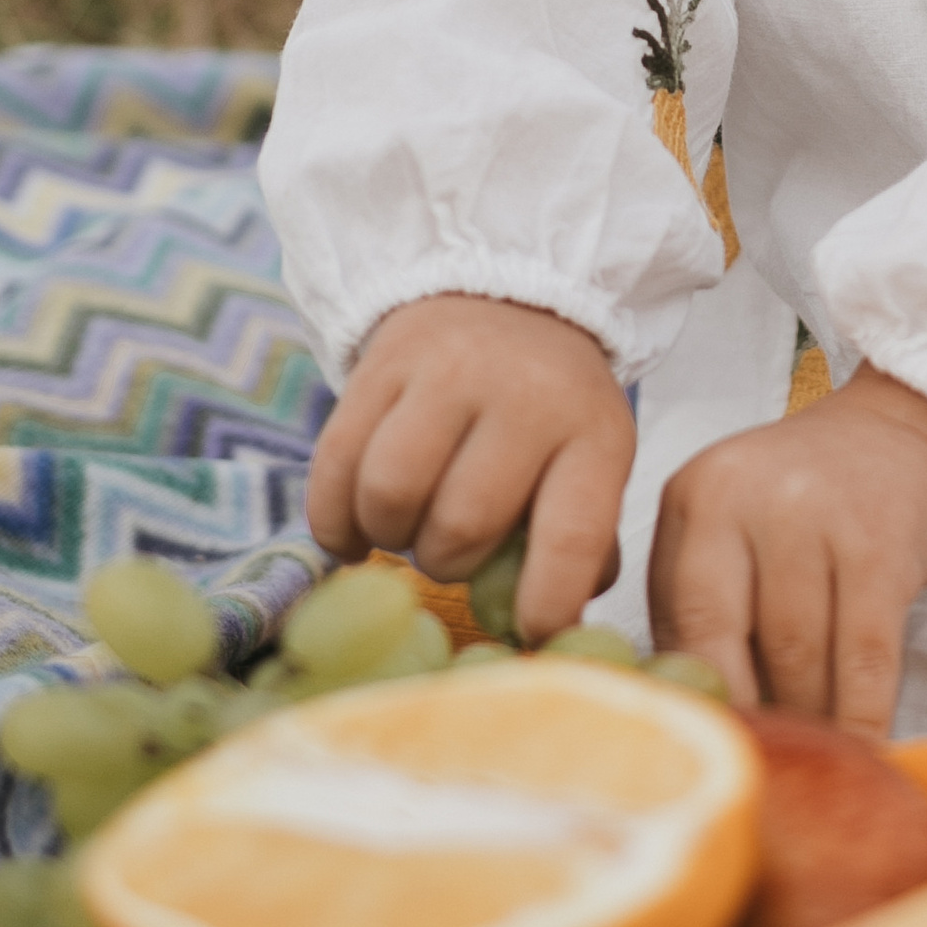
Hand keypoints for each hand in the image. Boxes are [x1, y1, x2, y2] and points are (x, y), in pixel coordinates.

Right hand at [307, 295, 632, 638]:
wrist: (505, 293)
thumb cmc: (551, 407)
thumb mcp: (592, 458)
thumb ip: (581, 543)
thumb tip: (550, 628)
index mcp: (591, 432)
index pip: (571, 536)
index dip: (545, 603)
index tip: (527, 633)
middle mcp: (521, 396)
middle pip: (463, 523)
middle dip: (448, 562)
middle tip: (451, 550)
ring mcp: (445, 373)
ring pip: (391, 494)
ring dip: (390, 537)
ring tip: (406, 529)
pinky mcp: (379, 366)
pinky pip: (334, 466)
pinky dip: (335, 519)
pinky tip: (355, 530)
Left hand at [650, 366, 926, 733]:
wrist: (911, 429)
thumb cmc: (814, 497)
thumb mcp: (736, 528)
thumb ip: (702, 603)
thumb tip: (693, 717)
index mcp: (695, 499)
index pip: (676, 620)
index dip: (695, 696)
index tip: (709, 750)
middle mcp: (743, 498)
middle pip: (727, 643)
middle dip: (747, 715)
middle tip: (760, 769)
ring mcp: (814, 517)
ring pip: (797, 657)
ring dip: (807, 721)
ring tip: (813, 762)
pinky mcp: (881, 545)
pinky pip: (865, 656)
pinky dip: (864, 713)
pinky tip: (867, 749)